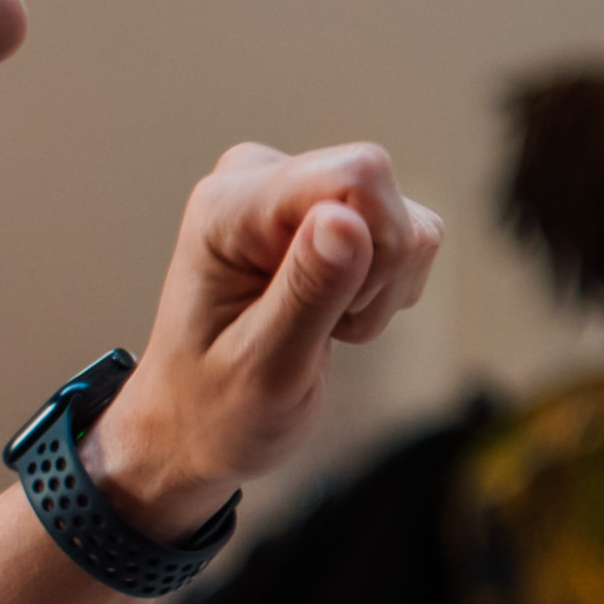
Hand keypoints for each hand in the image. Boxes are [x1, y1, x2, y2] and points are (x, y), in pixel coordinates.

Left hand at [90, 142, 446, 537]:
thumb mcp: (261, 368)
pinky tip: (334, 318)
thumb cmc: (213, 407)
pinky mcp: (330, 213)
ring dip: (382, 291)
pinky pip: (408, 236)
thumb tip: (346, 220)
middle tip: (323, 328)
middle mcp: (260, 179)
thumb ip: (306, 291)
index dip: (373, 254)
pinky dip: (386, 291)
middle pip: (383, 192)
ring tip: (322, 328)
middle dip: (377, 277)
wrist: (195, 425)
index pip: (355, 177)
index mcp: (228, 205)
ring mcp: (296, 193)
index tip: (331, 318)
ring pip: (407, 220)